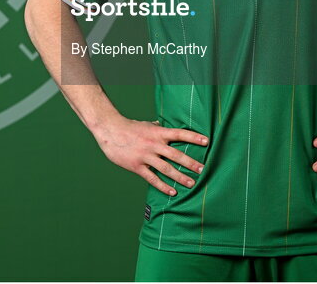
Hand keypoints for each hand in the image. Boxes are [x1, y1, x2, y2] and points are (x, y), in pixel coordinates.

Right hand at [93, 116, 207, 195]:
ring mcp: (145, 156)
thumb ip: (158, 128)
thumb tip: (166, 126)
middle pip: (176, 154)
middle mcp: (154, 144)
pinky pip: (152, 178)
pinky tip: (172, 192)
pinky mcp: (137, 166)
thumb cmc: (129, 127)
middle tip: (203, 170)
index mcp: (158, 133)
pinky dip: (163, 186)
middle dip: (190, 163)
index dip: (193, 137)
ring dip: (180, 177)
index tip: (207, 141)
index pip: (180, 133)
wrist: (110, 131)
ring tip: (191, 183)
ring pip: (166, 168)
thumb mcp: (146, 125)